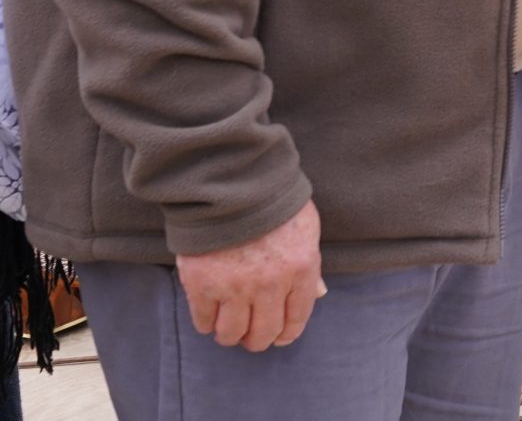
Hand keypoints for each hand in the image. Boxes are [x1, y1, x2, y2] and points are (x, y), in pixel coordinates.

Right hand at [175, 200, 325, 352]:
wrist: (232, 181)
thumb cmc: (274, 201)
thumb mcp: (306, 228)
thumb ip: (310, 265)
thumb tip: (318, 293)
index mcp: (300, 270)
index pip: (296, 319)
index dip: (286, 334)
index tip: (278, 337)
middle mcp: (269, 285)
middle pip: (262, 334)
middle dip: (257, 339)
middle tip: (251, 335)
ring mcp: (234, 287)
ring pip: (231, 334)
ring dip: (230, 335)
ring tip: (228, 326)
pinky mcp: (202, 284)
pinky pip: (203, 320)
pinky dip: (206, 323)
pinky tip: (209, 315)